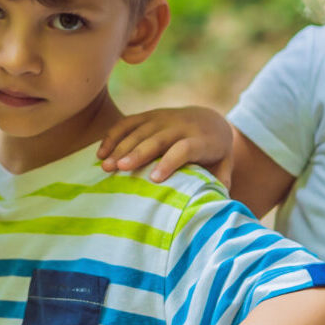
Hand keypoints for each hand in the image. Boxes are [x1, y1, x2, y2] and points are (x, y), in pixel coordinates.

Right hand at [98, 107, 233, 183]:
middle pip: (158, 138)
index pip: (185, 148)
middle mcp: (182, 125)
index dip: (170, 162)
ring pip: (140, 130)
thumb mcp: (223, 167)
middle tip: (120, 168)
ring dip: (121, 147)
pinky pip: (128, 123)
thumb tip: (214, 208)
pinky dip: (113, 136)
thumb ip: (220, 183)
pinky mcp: (149, 116)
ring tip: (106, 166)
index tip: (154, 179)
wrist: (210, 120)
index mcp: (202, 139)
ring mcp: (164, 118)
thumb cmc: (214, 154)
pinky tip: (101, 153)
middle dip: (138, 153)